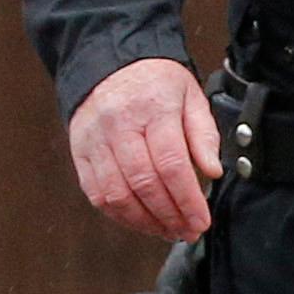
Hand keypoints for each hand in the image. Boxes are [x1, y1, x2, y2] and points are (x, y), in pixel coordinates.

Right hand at [67, 58, 219, 239]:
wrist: (110, 62)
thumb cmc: (157, 82)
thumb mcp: (192, 97)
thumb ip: (204, 135)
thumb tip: (212, 172)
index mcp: (152, 109)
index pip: (171, 164)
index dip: (187, 199)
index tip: (202, 221)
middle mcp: (119, 126)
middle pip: (143, 183)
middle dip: (169, 216)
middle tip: (188, 231)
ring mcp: (94, 140)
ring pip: (116, 194)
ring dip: (144, 221)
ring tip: (168, 231)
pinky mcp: (80, 152)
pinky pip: (96, 193)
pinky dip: (119, 214)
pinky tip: (141, 221)